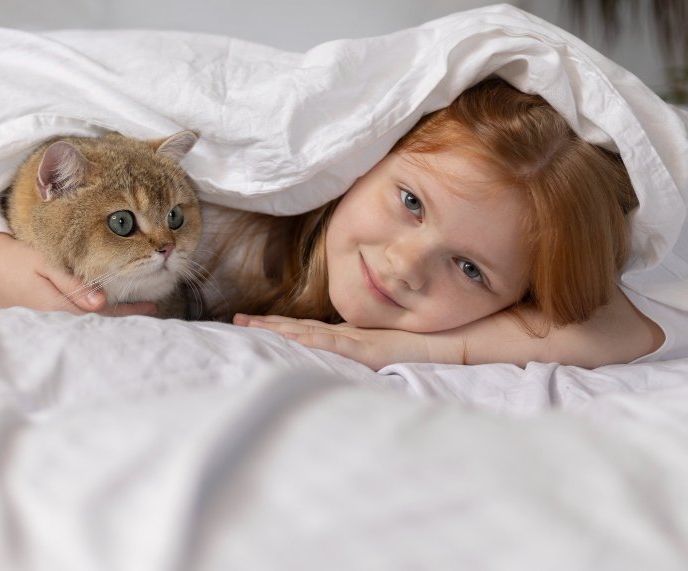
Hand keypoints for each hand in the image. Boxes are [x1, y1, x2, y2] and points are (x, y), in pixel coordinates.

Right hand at [0, 233, 156, 315]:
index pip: (100, 311)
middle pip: (96, 316)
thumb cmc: (9, 257)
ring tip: (137, 306)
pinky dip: (90, 303)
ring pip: (85, 312)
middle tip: (152, 309)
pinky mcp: (38, 306)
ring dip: (110, 309)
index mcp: (57, 305)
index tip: (151, 307)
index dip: (126, 310)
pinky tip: (102, 300)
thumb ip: (70, 283)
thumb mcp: (40, 264)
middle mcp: (54, 314)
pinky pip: (72, 307)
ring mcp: (45, 312)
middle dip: (124, 313)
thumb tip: (101, 302)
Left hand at [232, 314, 439, 369]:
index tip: (250, 323)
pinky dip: (310, 340)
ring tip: (249, 327)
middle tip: (235, 320)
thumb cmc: (422, 350)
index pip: (305, 330)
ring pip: (307, 333)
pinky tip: (290, 338)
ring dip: (277, 330)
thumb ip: (361, 356)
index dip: (277, 326)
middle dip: (265, 325)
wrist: (452, 342)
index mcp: (348, 337)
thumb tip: (338, 366)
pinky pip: (333, 344)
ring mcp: (356, 340)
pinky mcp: (368, 350)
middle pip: (298, 328)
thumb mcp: (383, 354)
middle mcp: (347, 335)